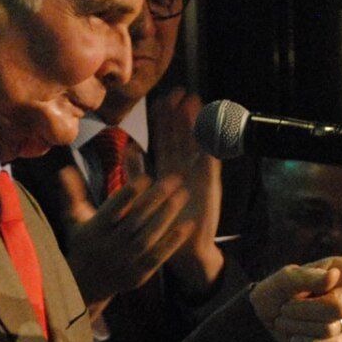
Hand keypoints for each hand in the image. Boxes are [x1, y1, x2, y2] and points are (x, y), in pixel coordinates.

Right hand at [56, 166, 192, 304]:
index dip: (131, 192)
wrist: (86, 285)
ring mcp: (125, 261)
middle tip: (174, 179)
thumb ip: (72, 194)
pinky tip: (187, 225)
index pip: (115, 207)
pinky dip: (173, 241)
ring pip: (149, 235)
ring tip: (182, 195)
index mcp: (95, 229)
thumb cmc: (83, 244)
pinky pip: (158, 256)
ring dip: (167, 214)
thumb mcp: (74, 220)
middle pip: (136, 218)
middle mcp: (109, 246)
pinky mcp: (138, 274)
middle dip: (156, 197)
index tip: (147, 176)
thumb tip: (65, 170)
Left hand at [149, 89, 224, 296]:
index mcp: (168, 169)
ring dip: (196, 123)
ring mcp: (199, 175)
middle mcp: (184, 168)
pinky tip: (214, 128)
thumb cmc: (163, 226)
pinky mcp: (210, 186)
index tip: (163, 98)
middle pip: (182, 135)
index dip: (165, 118)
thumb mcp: (144, 197)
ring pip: (197, 143)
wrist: (185, 251)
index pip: (166, 137)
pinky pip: (212, 161)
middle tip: (180, 91)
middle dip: (180, 113)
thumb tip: (127, 150)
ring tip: (195, 102)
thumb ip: (136, 173)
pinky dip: (213, 145)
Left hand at [249, 256, 341, 341]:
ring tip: (288, 319)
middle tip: (286, 307)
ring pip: (330, 329)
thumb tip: (333, 277)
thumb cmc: (272, 295)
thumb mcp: (279, 281)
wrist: (260, 323)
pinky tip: (294, 337)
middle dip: (303, 309)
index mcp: (341, 272)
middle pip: (338, 307)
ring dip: (299, 325)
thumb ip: (302, 277)